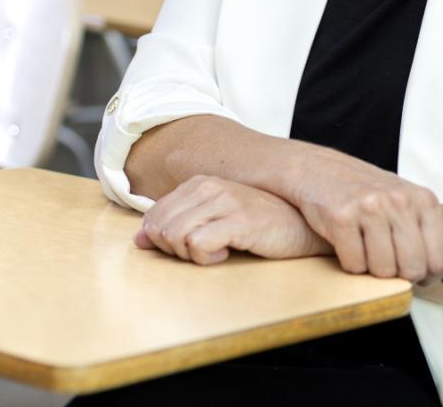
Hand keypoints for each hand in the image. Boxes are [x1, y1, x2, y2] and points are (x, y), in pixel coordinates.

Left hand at [136, 175, 329, 264]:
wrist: (303, 226)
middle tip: (202, 253)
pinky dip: (206, 259)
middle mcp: (209, 187)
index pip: (153, 217)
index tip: (189, 248)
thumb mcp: (213, 221)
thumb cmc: (259, 226)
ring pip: (176, 236)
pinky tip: (225, 254)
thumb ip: (177, 224)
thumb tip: (139, 240)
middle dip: (174, 250)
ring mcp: (225, 202)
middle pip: (161, 228)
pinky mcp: (239, 220)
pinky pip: (198, 245)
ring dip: (191, 255)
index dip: (162, 241)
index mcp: (199, 184)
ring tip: (215, 252)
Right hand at [280, 148, 442, 290]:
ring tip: (366, 252)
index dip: (426, 277)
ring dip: (373, 272)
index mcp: (424, 200)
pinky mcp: (341, 216)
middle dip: (399, 277)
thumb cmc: (371, 195)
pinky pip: (354, 265)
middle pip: (412, 269)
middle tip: (386, 264)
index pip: (438, 261)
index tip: (411, 271)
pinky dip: (350, 265)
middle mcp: (400, 200)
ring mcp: (370, 207)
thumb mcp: (412, 213)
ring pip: (383, 270)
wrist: (320, 170)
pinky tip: (348, 246)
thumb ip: (441, 250)